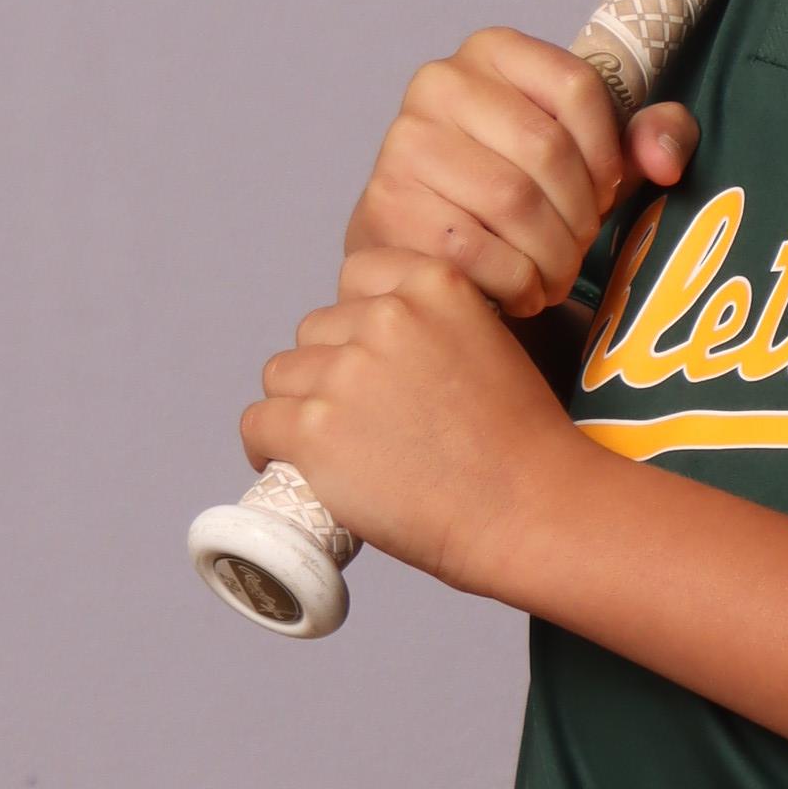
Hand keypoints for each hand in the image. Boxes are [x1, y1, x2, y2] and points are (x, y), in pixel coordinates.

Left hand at [242, 255, 601, 595]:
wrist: (529, 510)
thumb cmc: (520, 445)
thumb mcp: (491, 344)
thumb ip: (435, 325)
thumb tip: (376, 349)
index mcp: (434, 284)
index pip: (356, 278)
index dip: (358, 323)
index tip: (370, 360)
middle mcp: (386, 317)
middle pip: (315, 331)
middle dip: (329, 370)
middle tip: (362, 421)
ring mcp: (346, 373)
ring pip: (282, 377)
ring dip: (298, 408)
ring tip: (332, 449)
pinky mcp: (314, 431)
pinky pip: (258, 424)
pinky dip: (267, 447)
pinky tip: (289, 465)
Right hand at [341, 29, 697, 318]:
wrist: (431, 241)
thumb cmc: (523, 187)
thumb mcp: (596, 152)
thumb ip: (653, 137)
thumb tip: (664, 159)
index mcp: (493, 50)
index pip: (578, 86)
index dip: (607, 153)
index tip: (606, 191)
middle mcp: (439, 82)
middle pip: (547, 149)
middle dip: (580, 214)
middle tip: (580, 246)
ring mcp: (405, 143)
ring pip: (513, 202)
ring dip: (552, 254)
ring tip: (556, 271)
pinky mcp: (387, 206)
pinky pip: (476, 250)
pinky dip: (516, 282)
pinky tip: (523, 289)